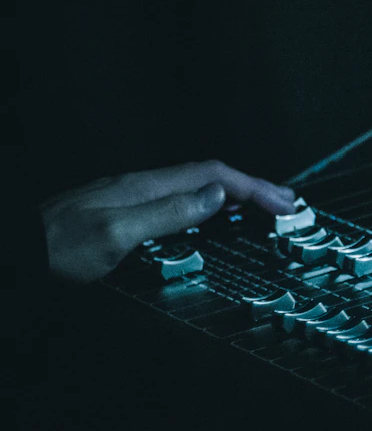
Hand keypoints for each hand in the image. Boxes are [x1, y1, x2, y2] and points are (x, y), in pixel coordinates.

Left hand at [41, 160, 297, 281]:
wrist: (12, 254)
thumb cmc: (54, 250)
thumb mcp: (115, 234)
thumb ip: (168, 213)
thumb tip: (216, 197)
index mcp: (142, 187)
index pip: (213, 176)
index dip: (253, 187)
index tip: (284, 204)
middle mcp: (136, 188)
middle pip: (206, 177)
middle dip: (250, 187)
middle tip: (284, 204)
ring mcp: (125, 200)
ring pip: (191, 189)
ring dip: (230, 197)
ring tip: (257, 210)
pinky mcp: (116, 215)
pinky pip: (175, 203)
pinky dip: (205, 209)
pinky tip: (206, 222)